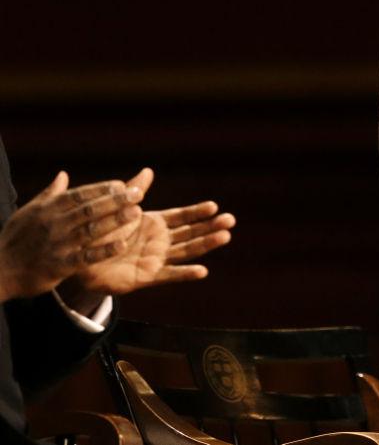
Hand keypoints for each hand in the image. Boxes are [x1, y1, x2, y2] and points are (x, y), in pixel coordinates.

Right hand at [0, 172, 143, 301]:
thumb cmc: (14, 239)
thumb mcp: (28, 212)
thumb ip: (49, 194)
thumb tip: (63, 174)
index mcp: (48, 209)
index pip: (79, 195)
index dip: (102, 189)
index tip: (123, 184)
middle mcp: (54, 224)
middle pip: (90, 209)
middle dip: (115, 200)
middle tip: (139, 193)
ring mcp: (57, 245)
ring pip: (91, 230)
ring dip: (115, 220)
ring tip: (136, 212)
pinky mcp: (59, 265)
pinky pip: (86, 256)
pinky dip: (105, 250)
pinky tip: (123, 244)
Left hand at [60, 169, 234, 304]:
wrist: (79, 260)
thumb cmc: (97, 232)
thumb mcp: (117, 208)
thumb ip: (133, 191)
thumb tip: (148, 170)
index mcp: (155, 224)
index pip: (182, 216)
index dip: (198, 212)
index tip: (214, 206)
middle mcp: (160, 241)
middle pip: (191, 232)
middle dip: (211, 226)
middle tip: (230, 220)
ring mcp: (157, 259)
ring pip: (187, 250)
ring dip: (206, 244)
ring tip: (225, 236)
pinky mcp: (148, 276)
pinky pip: (169, 274)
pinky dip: (185, 274)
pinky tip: (202, 271)